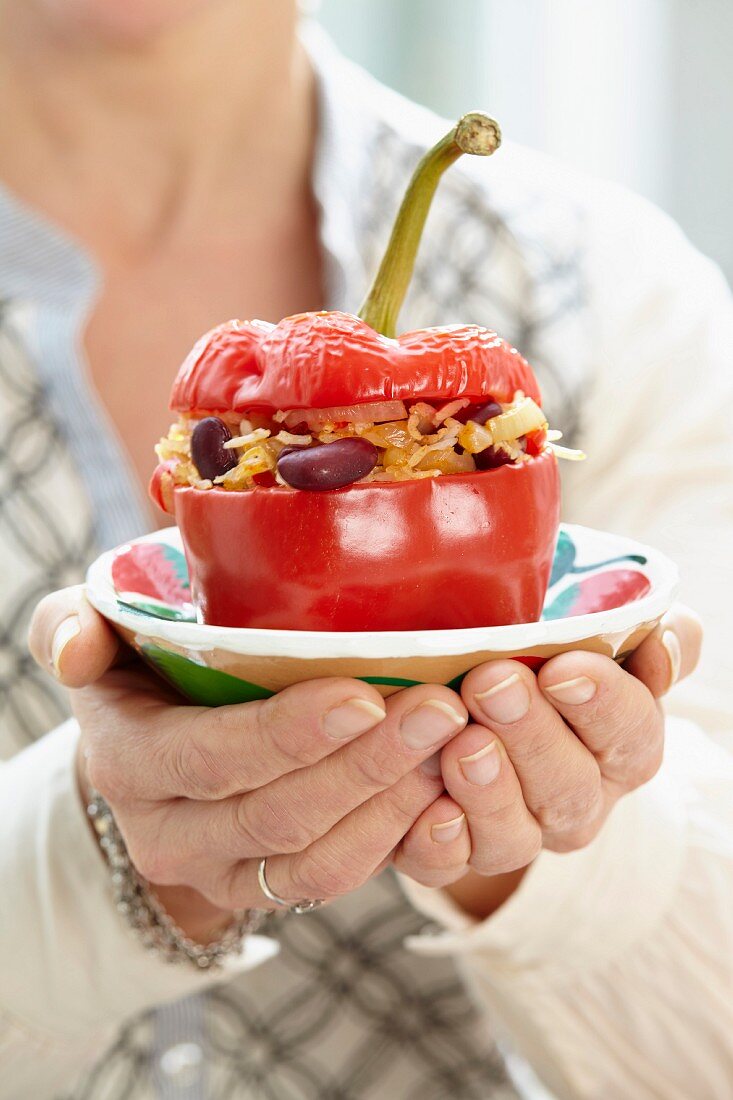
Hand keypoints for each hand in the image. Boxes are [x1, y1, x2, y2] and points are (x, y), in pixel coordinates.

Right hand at [29, 587, 468, 937]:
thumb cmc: (139, 664)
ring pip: (317, 862)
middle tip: (441, 707)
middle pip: (278, 815)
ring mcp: (221, 872)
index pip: (211, 758)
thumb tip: (75, 650)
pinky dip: (396, 841)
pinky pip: (336, 882)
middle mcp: (170, 833)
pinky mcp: (267, 891)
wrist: (151, 743)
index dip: (288, 734)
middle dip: (368, 765)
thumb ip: (73, 624)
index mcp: (130, 761)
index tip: (365, 695)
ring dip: (394, 805)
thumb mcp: (98, 629)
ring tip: (456, 743)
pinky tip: (443, 786)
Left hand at [394, 606, 702, 915]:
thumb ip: (639, 636)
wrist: (467, 700)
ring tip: (462, 745)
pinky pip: (446, 865)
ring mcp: (517, 835)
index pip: (631, 733)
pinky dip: (437, 843)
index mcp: (621, 748)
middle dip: (530, 735)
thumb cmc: (539, 664)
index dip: (602, 704)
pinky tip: (429, 810)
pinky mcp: (452, 856)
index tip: (563, 670)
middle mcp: (576, 803)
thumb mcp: (596, 641)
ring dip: (488, 793)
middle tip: (491, 685)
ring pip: (513, 837)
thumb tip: (665, 639)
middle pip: (568, 786)